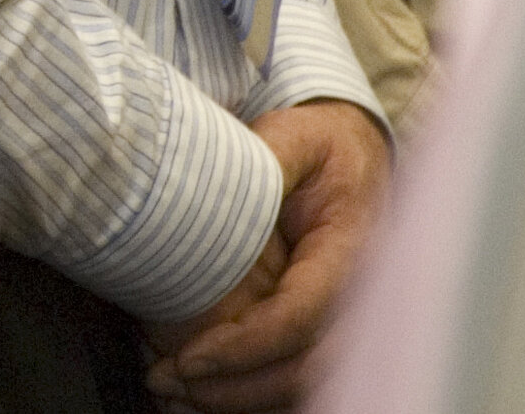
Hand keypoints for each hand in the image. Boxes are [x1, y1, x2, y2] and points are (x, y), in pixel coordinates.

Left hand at [149, 99, 389, 409]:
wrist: (357, 159)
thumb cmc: (321, 149)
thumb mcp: (298, 136)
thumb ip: (271, 155)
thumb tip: (235, 171)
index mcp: (351, 252)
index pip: (304, 316)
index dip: (248, 345)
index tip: (189, 358)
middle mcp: (359, 298)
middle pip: (306, 368)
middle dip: (235, 387)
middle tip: (165, 381)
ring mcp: (349, 320)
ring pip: (303, 382)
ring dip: (238, 399)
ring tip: (170, 394)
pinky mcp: (327, 329)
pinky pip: (296, 375)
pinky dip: (249, 393)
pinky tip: (198, 396)